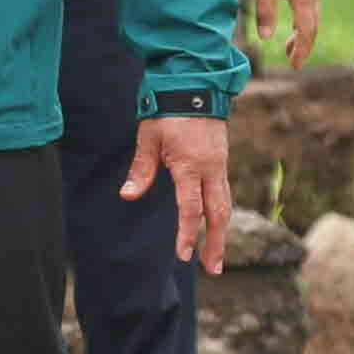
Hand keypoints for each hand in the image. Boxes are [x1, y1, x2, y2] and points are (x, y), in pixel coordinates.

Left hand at [122, 114, 233, 274]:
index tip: (184, 256)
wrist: (194, 83)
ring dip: (222, 232)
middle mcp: (210, 168)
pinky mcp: (221, 160)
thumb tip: (128, 196)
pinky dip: (221, 212)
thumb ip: (141, 169)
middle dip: (217, 243)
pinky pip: (223, 192)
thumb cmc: (167, 109)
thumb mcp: (148, 137)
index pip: (191, 208)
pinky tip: (215, 226)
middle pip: (219, 213)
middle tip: (213, 269)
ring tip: (216, 256)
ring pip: (225, 204)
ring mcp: (219, 164)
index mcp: (190, 165)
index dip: (188, 233)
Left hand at [244, 0, 323, 74]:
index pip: (306, 30)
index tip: (295, 65)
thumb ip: (265, 10)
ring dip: (302, 36)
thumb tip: (266, 37)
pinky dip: (302, 25)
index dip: (301, 49)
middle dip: (304, 46)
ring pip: (312, 20)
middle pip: (313, 28)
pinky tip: (293, 31)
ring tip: (288, 50)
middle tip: (294, 63)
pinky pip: (309, 12)